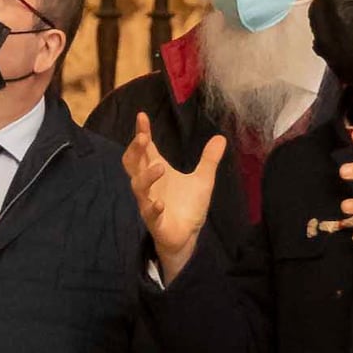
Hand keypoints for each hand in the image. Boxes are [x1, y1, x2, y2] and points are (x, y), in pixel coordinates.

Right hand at [123, 120, 226, 274]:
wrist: (188, 236)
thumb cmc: (188, 206)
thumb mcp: (203, 179)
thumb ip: (209, 159)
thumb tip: (220, 137)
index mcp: (156, 170)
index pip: (145, 149)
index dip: (141, 132)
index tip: (142, 116)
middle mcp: (149, 185)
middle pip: (132, 163)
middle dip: (134, 150)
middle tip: (142, 137)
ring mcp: (148, 202)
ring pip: (138, 187)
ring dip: (147, 176)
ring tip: (161, 168)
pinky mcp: (155, 221)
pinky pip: (149, 214)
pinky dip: (153, 208)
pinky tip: (160, 203)